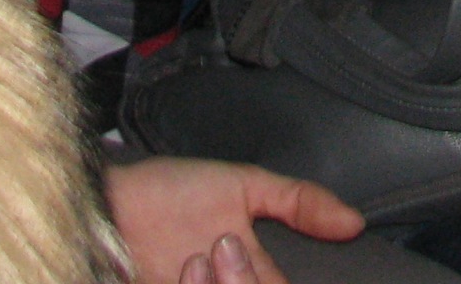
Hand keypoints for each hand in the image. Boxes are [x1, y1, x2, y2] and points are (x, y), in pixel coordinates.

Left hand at [107, 157, 363, 283]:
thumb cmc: (170, 191)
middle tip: (221, 249)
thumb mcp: (242, 186)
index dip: (271, 280)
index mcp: (251, 276)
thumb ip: (297, 201)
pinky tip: (179, 273)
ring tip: (192, 259)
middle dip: (245, 282)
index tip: (244, 253)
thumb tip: (354, 223)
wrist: (106, 201)